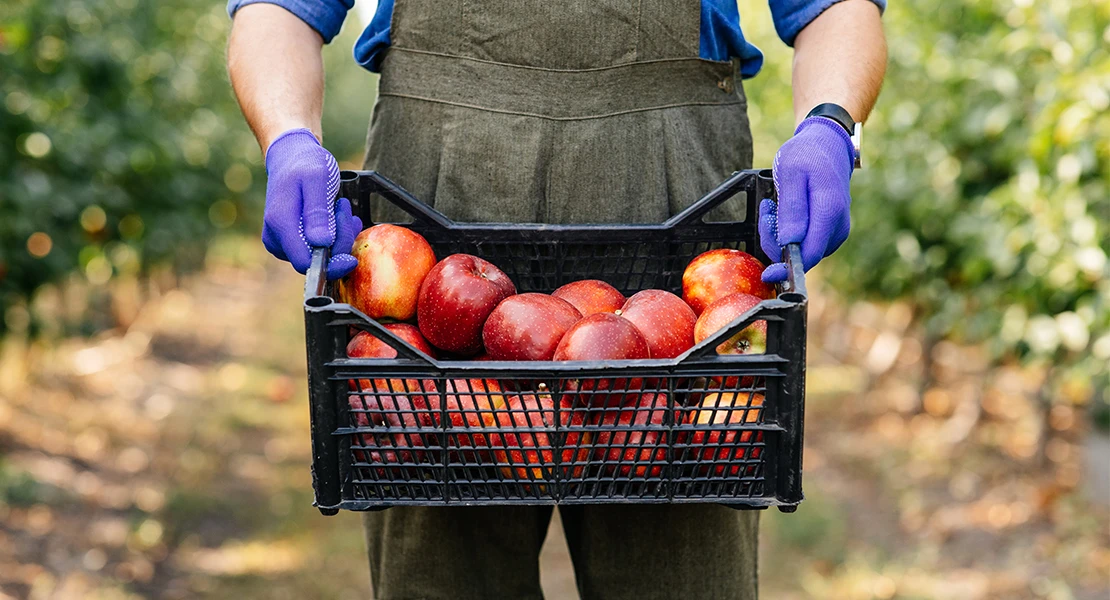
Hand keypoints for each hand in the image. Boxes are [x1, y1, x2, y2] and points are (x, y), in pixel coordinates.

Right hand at [261, 128, 360, 278]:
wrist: (291, 156)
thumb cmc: (305, 163)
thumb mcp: (317, 179)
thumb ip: (318, 211)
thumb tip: (322, 243)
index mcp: (280, 224)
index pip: (305, 263)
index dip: (332, 265)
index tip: (352, 256)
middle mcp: (276, 237)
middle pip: (316, 260)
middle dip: (339, 240)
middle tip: (344, 209)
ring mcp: (281, 241)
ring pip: (320, 255)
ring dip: (339, 235)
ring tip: (340, 206)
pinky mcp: (289, 240)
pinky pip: (317, 248)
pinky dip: (334, 235)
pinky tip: (337, 215)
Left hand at [758, 116, 854, 282]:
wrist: (827, 145)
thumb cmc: (807, 156)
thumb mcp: (791, 174)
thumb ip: (792, 209)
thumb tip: (789, 242)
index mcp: (829, 212)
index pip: (809, 254)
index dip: (787, 268)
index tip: (767, 271)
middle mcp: (837, 227)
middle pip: (802, 256)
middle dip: (776, 242)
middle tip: (767, 211)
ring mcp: (835, 231)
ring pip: (801, 251)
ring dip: (780, 236)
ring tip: (773, 206)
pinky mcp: (829, 232)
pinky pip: (804, 243)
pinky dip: (789, 233)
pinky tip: (783, 212)